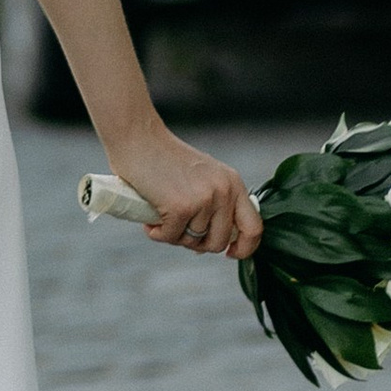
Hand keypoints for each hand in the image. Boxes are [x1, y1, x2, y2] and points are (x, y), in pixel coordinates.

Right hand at [105, 123, 260, 259]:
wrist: (137, 137)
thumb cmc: (163, 157)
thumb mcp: (202, 176)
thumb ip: (215, 203)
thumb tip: (213, 244)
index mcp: (233, 183)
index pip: (254, 227)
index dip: (244, 247)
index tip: (229, 253)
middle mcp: (224, 192)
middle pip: (219, 242)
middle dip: (197, 245)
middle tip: (179, 231)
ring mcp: (204, 199)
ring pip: (193, 242)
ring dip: (173, 235)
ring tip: (160, 216)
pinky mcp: (181, 207)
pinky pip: (171, 237)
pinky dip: (157, 233)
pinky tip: (149, 220)